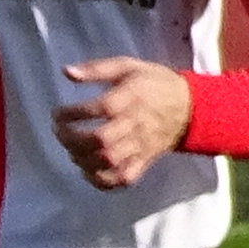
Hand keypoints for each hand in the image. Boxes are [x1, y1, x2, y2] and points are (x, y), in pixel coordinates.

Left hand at [55, 55, 195, 187]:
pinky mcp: (145, 161)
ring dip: (83, 159)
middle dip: (72, 139)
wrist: (190, 106)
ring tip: (73, 150)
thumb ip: (97, 69)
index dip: (73, 113)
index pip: (100, 109)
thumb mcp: (128, 66)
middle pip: (101, 139)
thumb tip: (66, 72)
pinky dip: (101, 180)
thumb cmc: (154, 84)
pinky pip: (124, 178)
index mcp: (132, 98)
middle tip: (61, 133)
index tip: (58, 113)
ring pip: (110, 161)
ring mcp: (141, 146)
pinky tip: (88, 170)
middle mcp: (136, 124)